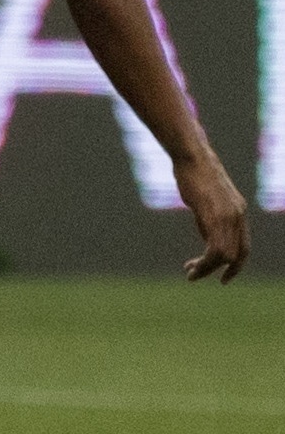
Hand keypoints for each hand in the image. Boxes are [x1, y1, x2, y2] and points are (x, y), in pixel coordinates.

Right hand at [174, 144, 248, 281]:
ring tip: (190, 273)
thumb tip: (207, 234)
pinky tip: (191, 267)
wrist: (192, 156)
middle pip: (237, 255)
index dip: (235, 266)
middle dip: (218, 271)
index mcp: (238, 211)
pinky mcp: (215, 216)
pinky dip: (204, 263)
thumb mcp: (205, 199)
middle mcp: (238, 215)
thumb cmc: (193, 173)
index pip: (243, 247)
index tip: (221, 277)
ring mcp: (228, 216)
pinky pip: (215, 249)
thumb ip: (210, 217)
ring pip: (225, 255)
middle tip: (195, 276)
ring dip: (207, 269)